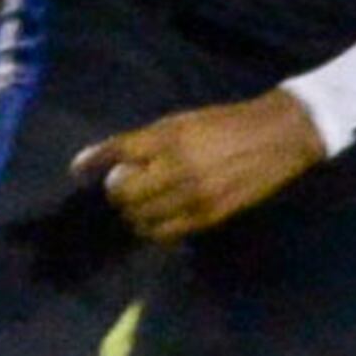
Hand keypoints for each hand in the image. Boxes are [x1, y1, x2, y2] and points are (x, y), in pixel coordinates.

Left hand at [73, 94, 326, 243]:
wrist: (278, 137)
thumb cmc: (224, 124)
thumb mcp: (179, 122)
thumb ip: (142, 141)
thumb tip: (103, 160)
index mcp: (168, 138)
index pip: (118, 152)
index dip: (92, 162)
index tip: (77, 170)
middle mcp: (177, 168)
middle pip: (124, 194)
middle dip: (116, 193)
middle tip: (122, 186)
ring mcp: (194, 196)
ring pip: (141, 218)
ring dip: (132, 213)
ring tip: (140, 204)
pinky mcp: (210, 216)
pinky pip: (166, 233)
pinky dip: (153, 228)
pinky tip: (158, 217)